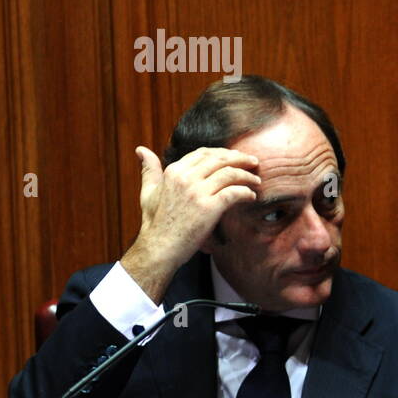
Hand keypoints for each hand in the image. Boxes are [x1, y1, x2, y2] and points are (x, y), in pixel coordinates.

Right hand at [121, 146, 259, 302]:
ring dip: (247, 175)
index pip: (203, 153)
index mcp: (173, 171)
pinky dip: (246, 192)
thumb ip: (149, 170)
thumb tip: (141, 149)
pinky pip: (235, 193)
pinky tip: (252, 196)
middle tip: (253, 162)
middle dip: (240, 159)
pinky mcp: (209, 207)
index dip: (222, 153)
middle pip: (220, 160)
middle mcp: (186, 178)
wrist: (160, 247)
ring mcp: (198, 192)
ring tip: (256, 180)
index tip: (235, 156)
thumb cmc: (155, 222)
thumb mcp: (148, 191)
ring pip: (230, 174)